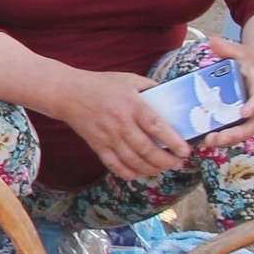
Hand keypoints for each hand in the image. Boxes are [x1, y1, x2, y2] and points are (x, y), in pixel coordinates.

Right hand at [48, 67, 188, 181]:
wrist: (68, 93)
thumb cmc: (101, 85)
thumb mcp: (128, 79)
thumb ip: (150, 87)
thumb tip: (171, 97)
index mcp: (131, 105)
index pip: (156, 126)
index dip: (172, 141)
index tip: (185, 151)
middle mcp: (120, 123)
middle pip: (146, 149)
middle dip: (165, 161)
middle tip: (177, 164)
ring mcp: (108, 136)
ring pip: (132, 161)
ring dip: (151, 169)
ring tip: (162, 169)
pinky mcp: (97, 145)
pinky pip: (114, 165)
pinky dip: (128, 173)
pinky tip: (139, 174)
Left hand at [196, 42, 253, 150]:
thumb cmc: (250, 62)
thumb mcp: (241, 52)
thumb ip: (228, 48)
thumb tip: (213, 41)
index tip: (244, 112)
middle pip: (250, 125)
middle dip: (233, 134)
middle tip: (214, 138)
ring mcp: (250, 116)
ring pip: (241, 133)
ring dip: (225, 140)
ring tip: (205, 143)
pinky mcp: (240, 121)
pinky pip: (232, 132)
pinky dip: (220, 138)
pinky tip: (201, 140)